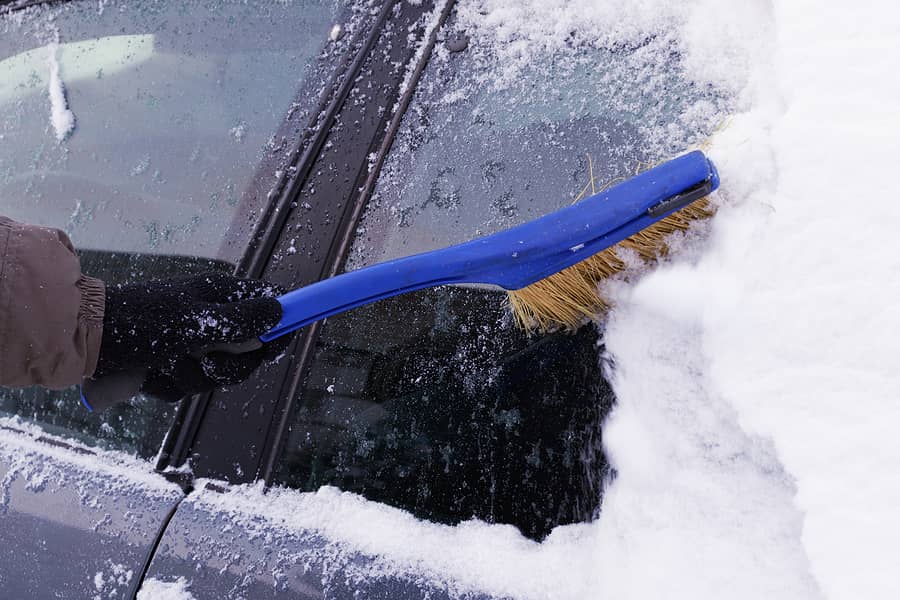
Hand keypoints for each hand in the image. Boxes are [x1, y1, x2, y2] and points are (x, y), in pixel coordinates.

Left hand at [94, 272, 287, 402]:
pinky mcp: (173, 365)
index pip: (268, 307)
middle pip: (249, 352)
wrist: (85, 342)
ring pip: (219, 374)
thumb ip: (241, 320)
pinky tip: (150, 373)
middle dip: (227, 365)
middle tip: (205, 361)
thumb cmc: (141, 322)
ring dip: (192, 376)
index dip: (280, 326)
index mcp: (220, 296)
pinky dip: (169, 383)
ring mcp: (192, 343)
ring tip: (167, 364)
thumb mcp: (195, 321)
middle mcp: (211, 319)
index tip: (278, 345)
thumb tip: (280, 311)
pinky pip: (190, 384)